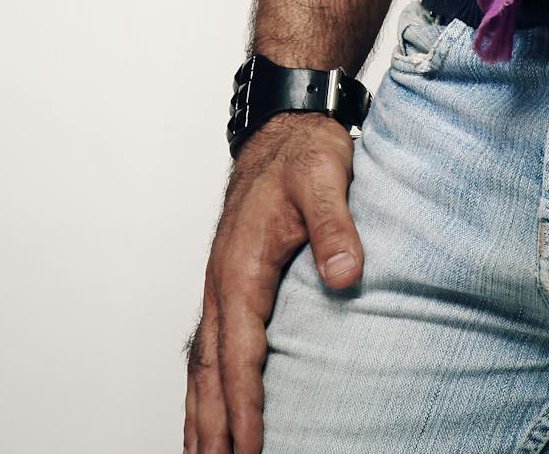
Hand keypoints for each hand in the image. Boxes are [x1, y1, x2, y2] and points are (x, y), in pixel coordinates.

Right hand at [183, 112, 363, 453]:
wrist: (284, 127)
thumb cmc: (304, 154)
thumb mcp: (325, 178)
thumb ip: (335, 226)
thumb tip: (348, 274)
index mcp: (241, 268)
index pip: (240, 353)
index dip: (244, 406)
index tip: (251, 450)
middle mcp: (222, 285)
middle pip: (209, 373)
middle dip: (212, 430)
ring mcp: (220, 288)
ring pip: (201, 367)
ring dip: (200, 418)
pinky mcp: (228, 287)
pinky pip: (208, 350)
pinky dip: (204, 390)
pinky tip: (209, 413)